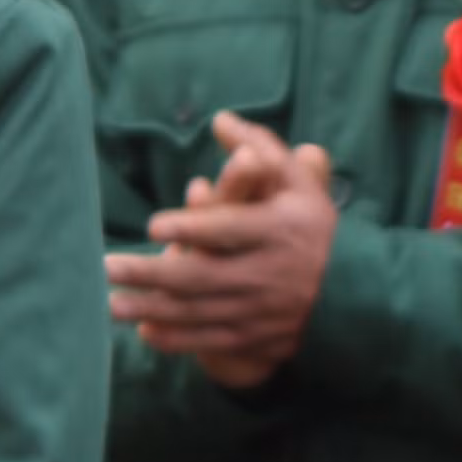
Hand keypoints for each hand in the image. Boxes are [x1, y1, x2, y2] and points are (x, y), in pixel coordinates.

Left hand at [108, 112, 336, 391]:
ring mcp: (263, 311)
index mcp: (281, 229)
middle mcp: (272, 273)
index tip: (153, 224)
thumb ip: (260, 148)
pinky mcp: (258, 338)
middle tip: (107, 267)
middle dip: (151, 273)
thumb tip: (220, 119)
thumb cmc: (313, 225)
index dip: (193, 227)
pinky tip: (144, 332)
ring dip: (152, 309)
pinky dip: (178, 340)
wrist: (354, 291)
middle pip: (204, 276)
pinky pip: (212, 342)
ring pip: (200, 313)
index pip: (231, 229)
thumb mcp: (298, 182)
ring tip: (110, 303)